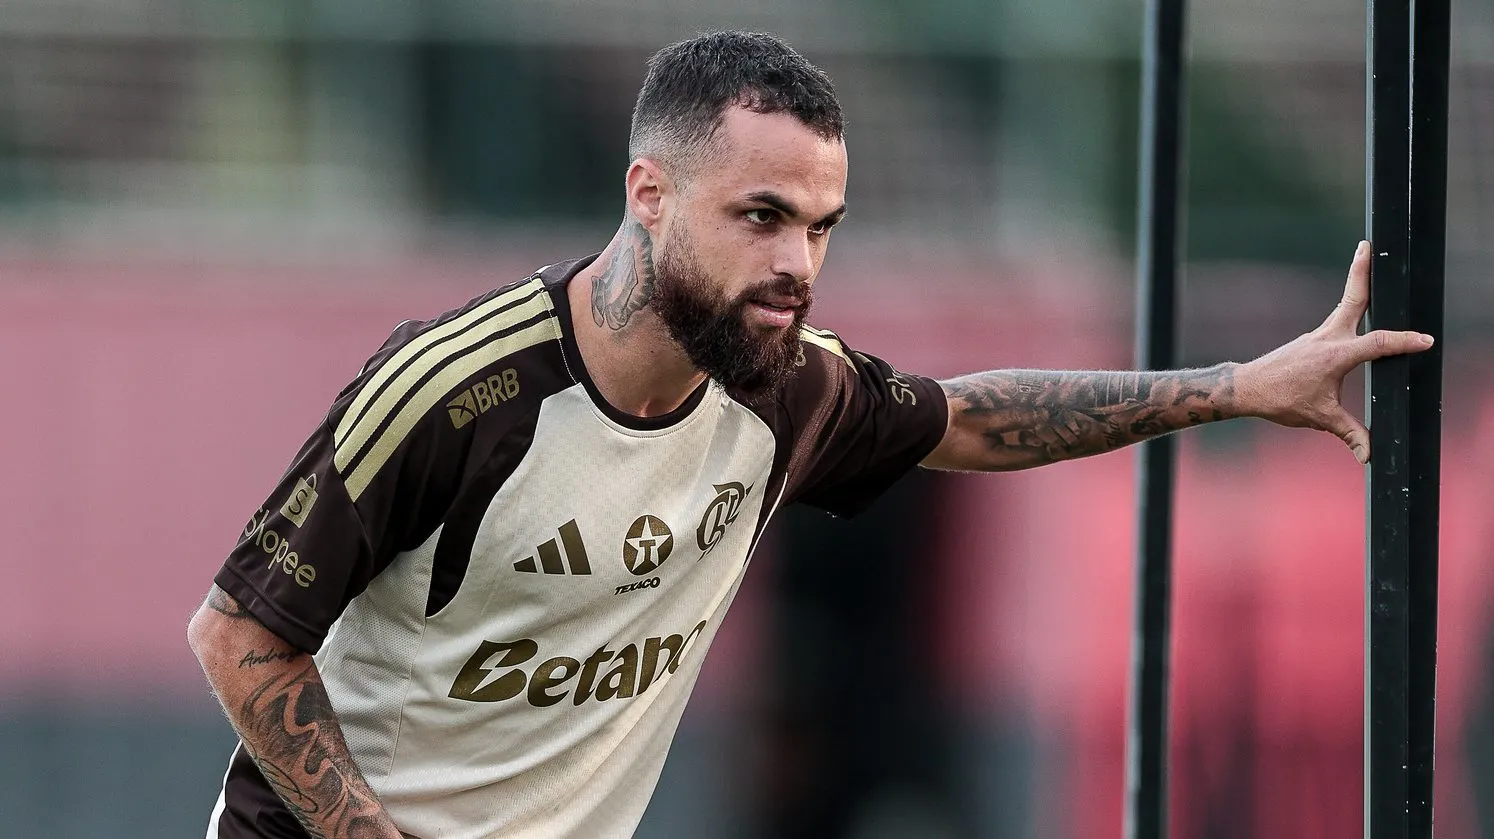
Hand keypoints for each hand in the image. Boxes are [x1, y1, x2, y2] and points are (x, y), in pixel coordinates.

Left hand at [1236, 240, 1434, 463]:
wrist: (1246, 389)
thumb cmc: (1281, 400)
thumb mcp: (1320, 419)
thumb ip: (1350, 435)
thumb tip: (1369, 457)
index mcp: (1336, 354)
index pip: (1379, 344)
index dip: (1404, 343)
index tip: (1426, 342)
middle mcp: (1328, 338)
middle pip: (1352, 299)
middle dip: (1361, 271)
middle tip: (1369, 244)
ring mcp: (1319, 335)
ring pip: (1346, 305)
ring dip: (1360, 284)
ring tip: (1370, 258)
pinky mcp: (1313, 340)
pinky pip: (1339, 319)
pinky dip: (1353, 308)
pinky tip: (1360, 305)